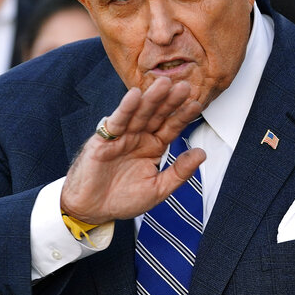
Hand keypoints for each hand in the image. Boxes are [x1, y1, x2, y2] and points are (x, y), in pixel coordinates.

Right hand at [60, 77, 205, 224]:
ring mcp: (122, 136)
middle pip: (157, 115)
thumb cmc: (123, 199)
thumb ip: (180, 172)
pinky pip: (117, 121)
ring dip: (151, 98)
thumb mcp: (159, 189)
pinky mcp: (104, 139)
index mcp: (154, 146)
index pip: (172, 127)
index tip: (197, 104)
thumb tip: (202, 154)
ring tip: (164, 84)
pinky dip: (125, 108)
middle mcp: (140, 137)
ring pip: (139, 113)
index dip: (183, 116)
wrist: (92, 210)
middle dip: (170, 101)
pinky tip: (134, 95)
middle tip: (184, 86)